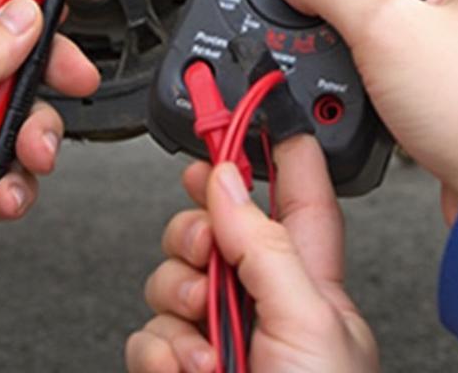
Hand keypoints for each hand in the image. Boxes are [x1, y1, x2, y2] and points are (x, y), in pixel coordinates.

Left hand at [0, 0, 98, 350]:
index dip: (17, 5)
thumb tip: (22, 16)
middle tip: (73, 80)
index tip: (58, 12)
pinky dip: (11, 183)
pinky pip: (6, 167)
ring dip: (27, 140)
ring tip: (25, 157)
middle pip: (4, 60)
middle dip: (35, 81)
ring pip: (13, 118)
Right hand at [126, 137, 378, 372]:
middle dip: (194, 233)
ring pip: (171, 277)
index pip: (295, 193)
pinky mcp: (180, 367)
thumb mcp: (309, 322)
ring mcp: (220, 334)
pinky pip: (147, 332)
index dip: (271, 148)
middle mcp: (261, 302)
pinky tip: (188, 370)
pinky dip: (159, 351)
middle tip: (205, 249)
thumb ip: (267, 246)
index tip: (241, 110)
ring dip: (179, 303)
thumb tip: (226, 180)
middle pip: (212, 226)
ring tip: (206, 341)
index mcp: (310, 283)